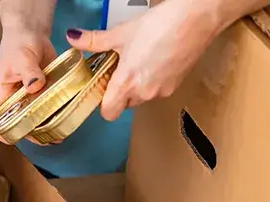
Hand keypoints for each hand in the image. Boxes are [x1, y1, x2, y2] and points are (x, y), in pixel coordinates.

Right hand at [0, 29, 57, 145]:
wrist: (32, 33)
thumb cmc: (18, 44)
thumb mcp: (21, 57)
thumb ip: (29, 72)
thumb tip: (35, 86)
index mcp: (2, 96)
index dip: (3, 133)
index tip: (15, 139)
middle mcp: (15, 101)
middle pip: (20, 125)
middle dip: (32, 134)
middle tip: (47, 138)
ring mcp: (30, 99)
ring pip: (37, 119)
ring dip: (48, 127)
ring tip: (60, 134)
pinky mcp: (45, 93)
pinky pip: (50, 107)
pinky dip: (58, 114)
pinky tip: (68, 118)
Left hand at [66, 1, 220, 120]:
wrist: (196, 19)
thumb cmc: (159, 26)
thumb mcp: (120, 34)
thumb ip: (94, 41)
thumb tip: (73, 38)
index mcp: (127, 84)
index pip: (108, 113)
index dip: (103, 102)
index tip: (101, 86)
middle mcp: (145, 93)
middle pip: (124, 105)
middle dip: (119, 91)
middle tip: (118, 68)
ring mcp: (162, 91)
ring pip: (140, 98)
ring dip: (136, 85)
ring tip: (137, 61)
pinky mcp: (176, 85)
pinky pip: (156, 90)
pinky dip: (152, 80)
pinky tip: (153, 59)